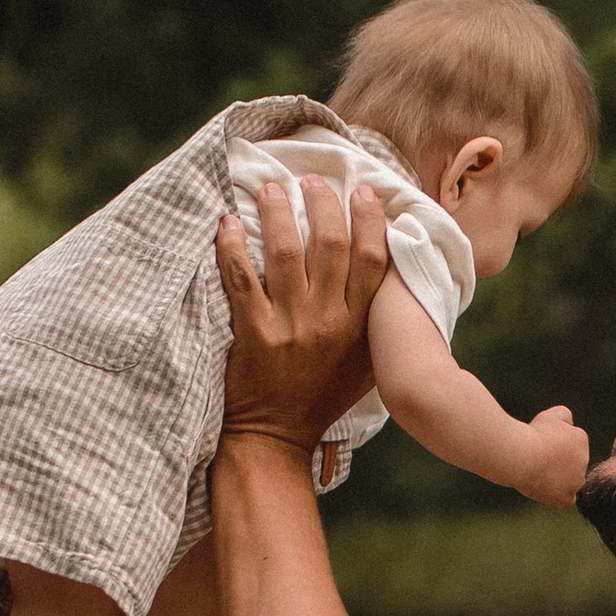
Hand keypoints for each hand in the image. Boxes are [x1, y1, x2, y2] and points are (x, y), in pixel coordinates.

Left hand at [214, 176, 388, 455]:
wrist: (278, 434)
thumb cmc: (323, 397)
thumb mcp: (365, 364)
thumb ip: (376, 321)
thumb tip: (388, 271)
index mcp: (359, 327)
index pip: (372, 260)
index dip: (368, 220)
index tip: (361, 191)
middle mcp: (328, 322)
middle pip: (329, 245)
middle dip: (321, 204)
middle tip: (310, 180)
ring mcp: (289, 326)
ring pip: (284, 252)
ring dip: (277, 212)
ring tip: (271, 188)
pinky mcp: (253, 333)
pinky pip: (240, 278)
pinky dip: (232, 246)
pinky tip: (228, 222)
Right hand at [521, 406, 590, 506]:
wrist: (522, 456)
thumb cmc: (533, 434)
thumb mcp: (550, 415)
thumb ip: (564, 415)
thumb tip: (570, 424)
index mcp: (582, 440)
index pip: (570, 444)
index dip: (554, 445)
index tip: (541, 443)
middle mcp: (584, 461)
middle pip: (571, 464)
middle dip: (559, 462)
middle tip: (538, 459)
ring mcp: (576, 482)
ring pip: (569, 481)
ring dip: (559, 479)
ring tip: (539, 473)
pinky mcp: (566, 498)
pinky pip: (566, 499)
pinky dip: (557, 496)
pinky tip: (546, 488)